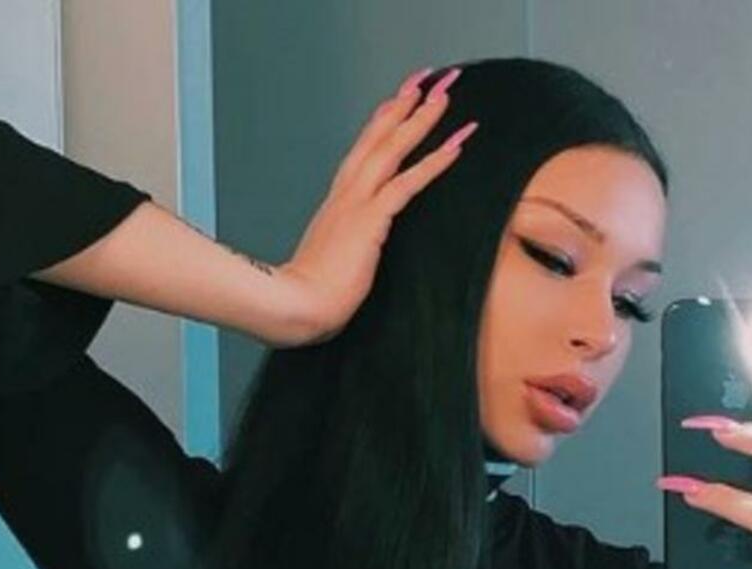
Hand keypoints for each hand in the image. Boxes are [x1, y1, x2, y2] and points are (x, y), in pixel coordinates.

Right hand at [277, 66, 478, 345]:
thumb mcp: (334, 263)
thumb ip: (348, 248)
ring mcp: (356, 204)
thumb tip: (358, 252)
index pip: (363, 154)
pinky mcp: (370, 221)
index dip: (382, 125)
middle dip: (402, 106)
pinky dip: (433, 162)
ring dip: (421, 120)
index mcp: (338, 204)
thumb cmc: (312, 297)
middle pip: (377, 138)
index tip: (398, 101)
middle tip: (425, 79)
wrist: (297, 307)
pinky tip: (455, 144)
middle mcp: (345, 195)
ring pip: (392, 150)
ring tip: (445, 95)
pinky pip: (407, 183)